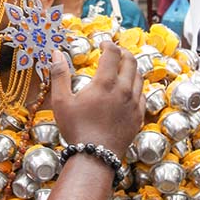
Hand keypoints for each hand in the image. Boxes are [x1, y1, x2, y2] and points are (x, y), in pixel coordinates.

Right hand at [50, 43, 144, 157]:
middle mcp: (123, 90)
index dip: (108, 44)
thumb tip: (56, 53)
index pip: (113, 53)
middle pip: (131, 61)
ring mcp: (134, 103)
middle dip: (122, 52)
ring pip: (139, 77)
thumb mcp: (61, 102)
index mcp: (105, 83)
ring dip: (131, 68)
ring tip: (122, 68)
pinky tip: (129, 89)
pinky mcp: (139, 116)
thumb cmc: (76, 129)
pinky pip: (143, 94)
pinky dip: (137, 86)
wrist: (96, 156)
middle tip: (114, 52)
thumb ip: (59, 75)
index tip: (102, 43)